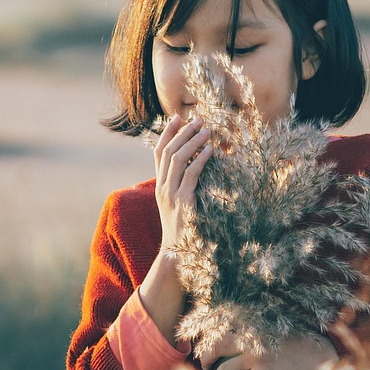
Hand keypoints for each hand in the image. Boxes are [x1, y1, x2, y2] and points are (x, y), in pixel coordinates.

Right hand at [153, 113, 211, 248]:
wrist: (177, 251)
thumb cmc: (182, 227)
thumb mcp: (176, 203)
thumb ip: (180, 184)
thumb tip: (193, 165)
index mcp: (159, 185)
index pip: (158, 152)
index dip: (167, 133)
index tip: (177, 118)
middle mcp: (161, 187)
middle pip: (167, 151)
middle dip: (182, 132)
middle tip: (198, 120)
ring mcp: (170, 194)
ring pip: (177, 159)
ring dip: (193, 141)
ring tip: (207, 130)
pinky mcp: (183, 201)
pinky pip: (191, 174)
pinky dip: (201, 159)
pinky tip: (211, 150)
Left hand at [199, 333, 337, 369]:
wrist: (315, 353)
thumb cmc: (294, 345)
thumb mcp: (270, 336)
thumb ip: (253, 340)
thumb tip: (233, 351)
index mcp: (251, 331)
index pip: (222, 334)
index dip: (210, 344)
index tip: (207, 352)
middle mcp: (250, 342)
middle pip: (217, 348)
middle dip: (206, 358)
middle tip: (205, 367)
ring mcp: (256, 358)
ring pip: (224, 368)